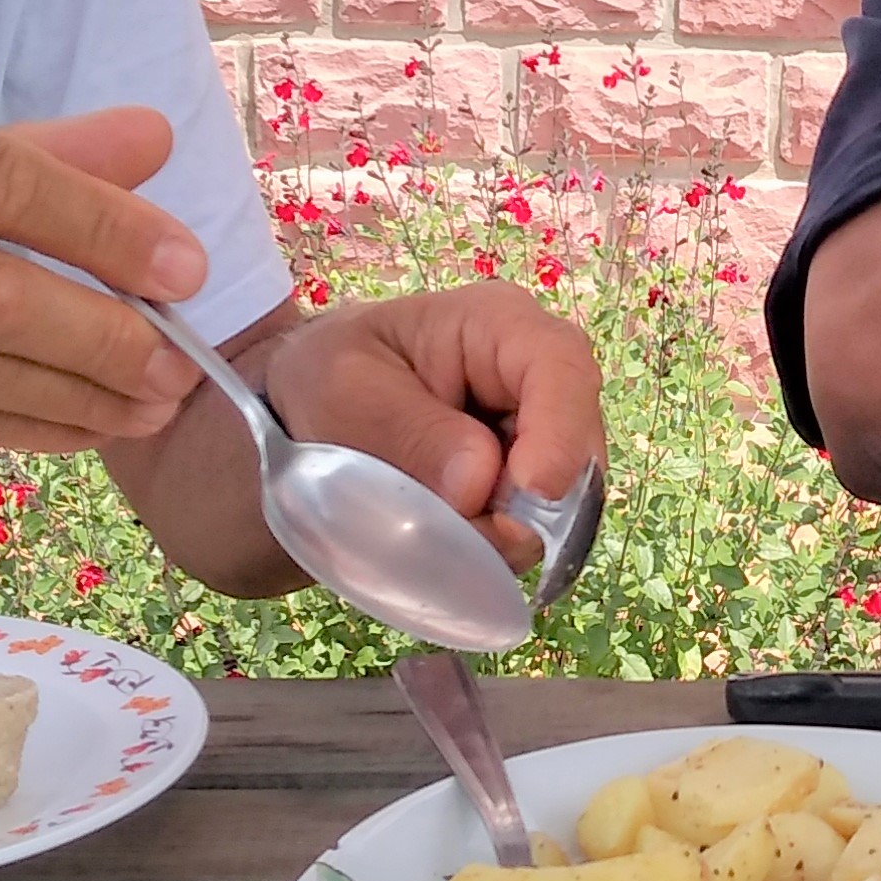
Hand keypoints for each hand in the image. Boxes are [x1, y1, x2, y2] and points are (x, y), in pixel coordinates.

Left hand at [260, 281, 606, 570]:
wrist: (305, 419)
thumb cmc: (324, 380)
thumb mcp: (341, 390)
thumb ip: (408, 434)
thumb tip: (478, 485)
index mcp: (496, 326)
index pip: (561, 368)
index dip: (560, 433)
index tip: (531, 492)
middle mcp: (533, 384)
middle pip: (575, 449)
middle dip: (525, 507)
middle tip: (455, 536)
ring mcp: (534, 444)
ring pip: (557, 508)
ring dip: (497, 537)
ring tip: (423, 533)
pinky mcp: (521, 496)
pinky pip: (528, 535)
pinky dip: (485, 554)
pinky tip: (437, 542)